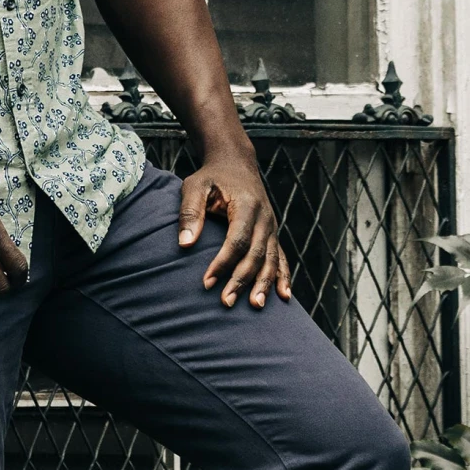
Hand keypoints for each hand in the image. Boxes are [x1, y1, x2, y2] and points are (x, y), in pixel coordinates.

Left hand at [177, 147, 290, 308]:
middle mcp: (264, 218)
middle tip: (226, 302)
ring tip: (255, 306)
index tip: (206, 282)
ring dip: (264, 284)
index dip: (223, 263)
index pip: (236, 240)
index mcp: (246, 205)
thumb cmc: (212, 176)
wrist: (236, 163)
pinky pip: (282, 258)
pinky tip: (284, 297)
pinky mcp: (272, 235)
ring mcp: (271, 227)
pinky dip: (283, 277)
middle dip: (241, 280)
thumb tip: (185, 243)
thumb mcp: (195, 186)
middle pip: (256, 254)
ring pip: (271, 260)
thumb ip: (190, 212)